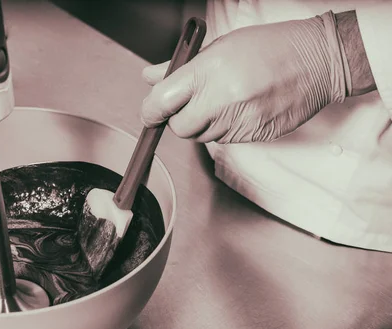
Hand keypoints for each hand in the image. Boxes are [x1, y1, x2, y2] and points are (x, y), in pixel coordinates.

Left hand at [140, 11, 350, 143]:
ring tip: (222, 101)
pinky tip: (239, 109)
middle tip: (190, 105)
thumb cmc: (268, 47)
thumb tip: (150, 77)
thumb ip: (180, 67)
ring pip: (202, 137)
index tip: (151, 112)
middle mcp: (222, 98)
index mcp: (208, 71)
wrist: (318, 60)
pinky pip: (225, 140)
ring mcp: (239, 120)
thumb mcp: (218, 47)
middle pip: (179, 128)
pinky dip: (224, 129)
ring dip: (203, 124)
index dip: (150, 111)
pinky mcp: (253, 135)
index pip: (161, 102)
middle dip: (178, 120)